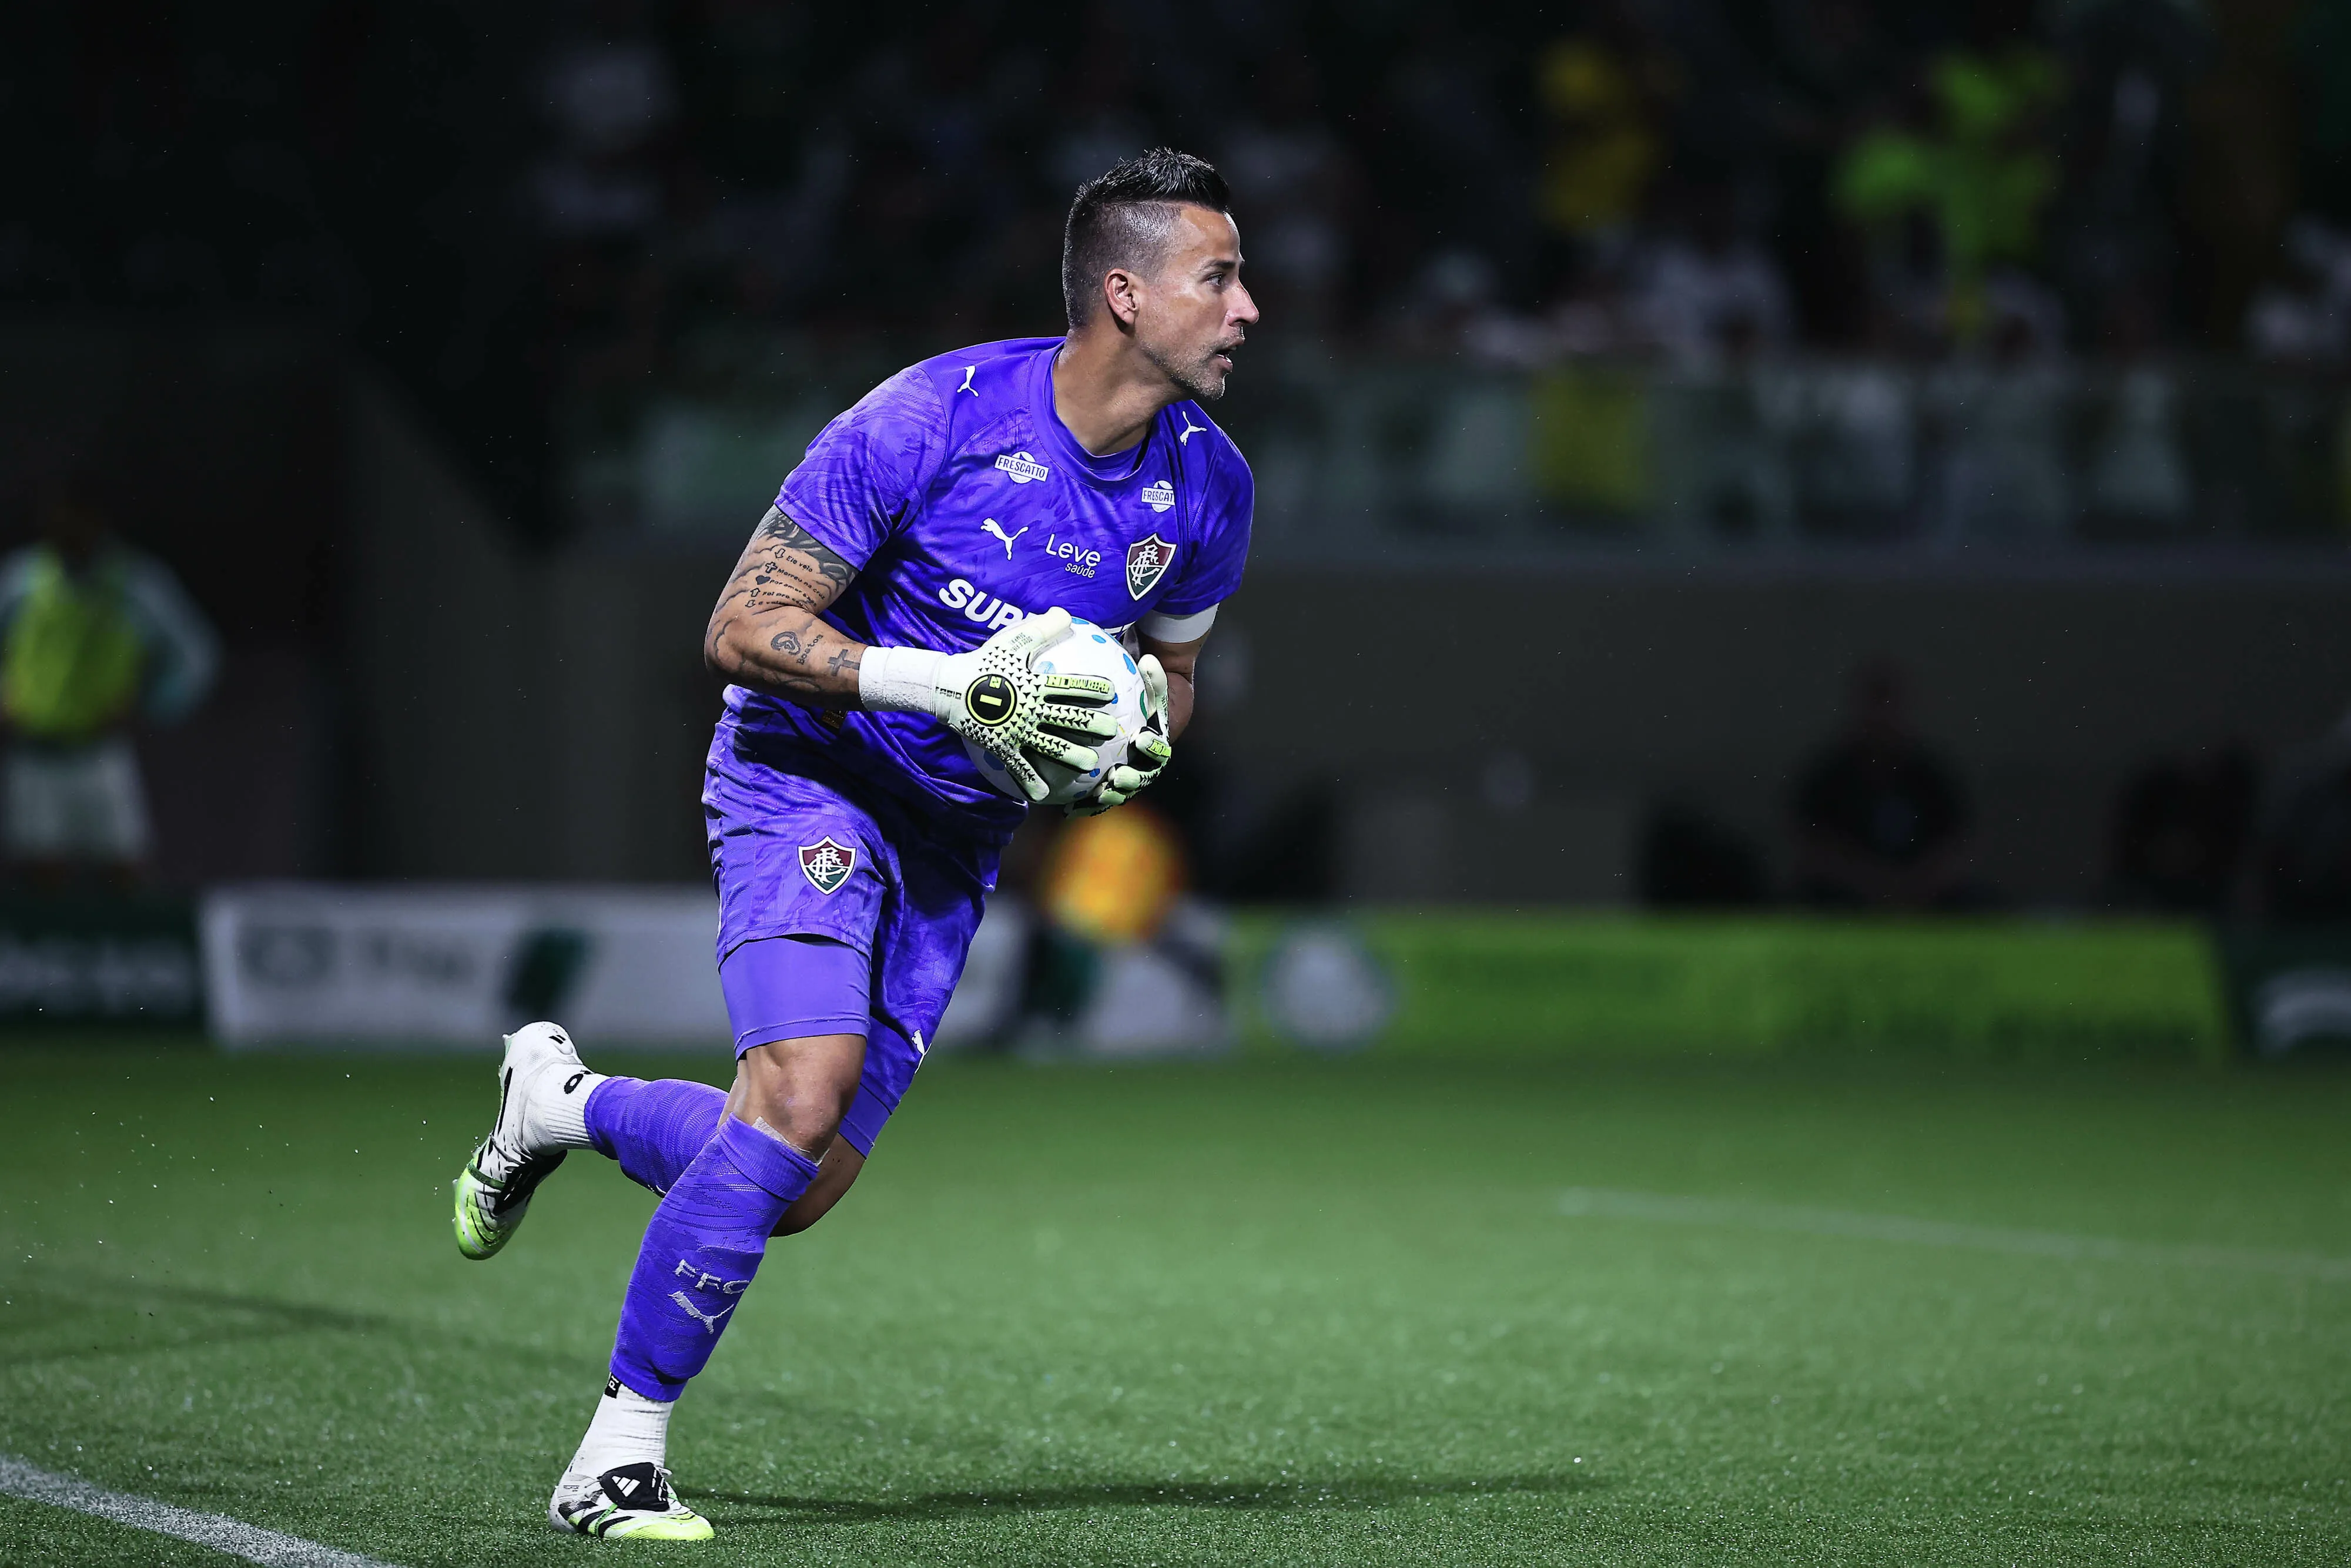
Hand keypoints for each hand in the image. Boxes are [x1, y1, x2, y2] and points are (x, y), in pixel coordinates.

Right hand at [925, 608, 1118, 801]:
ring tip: (1091, 766)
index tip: (1112, 692)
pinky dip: (1030, 781)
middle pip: (1068, 717)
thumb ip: (1040, 629)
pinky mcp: (1001, 745)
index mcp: (1035, 682)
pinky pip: (1019, 766)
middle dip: (1093, 725)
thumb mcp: (1011, 641)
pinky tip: (1044, 795)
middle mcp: (1031, 707)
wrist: (947, 687)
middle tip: (1114, 732)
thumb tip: (1065, 613)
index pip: (1070, 684)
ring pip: (1050, 745)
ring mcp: (1017, 728)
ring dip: (1072, 756)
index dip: (1093, 687)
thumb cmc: (982, 661)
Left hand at [1068, 654, 1172, 816]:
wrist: (1135, 724)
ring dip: (1112, 796)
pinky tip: (1070, 810)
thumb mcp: (1147, 690)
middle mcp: (1145, 766)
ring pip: (1122, 793)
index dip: (1152, 746)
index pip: (1159, 748)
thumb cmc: (1140, 703)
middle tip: (1116, 775)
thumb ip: (1152, 679)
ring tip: (1099, 793)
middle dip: (1131, 779)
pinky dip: (1087, 806)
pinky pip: (1098, 801)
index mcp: (1156, 745)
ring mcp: (1127, 780)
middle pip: (1143, 777)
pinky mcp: (1109, 790)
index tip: (1140, 738)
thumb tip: (1149, 659)